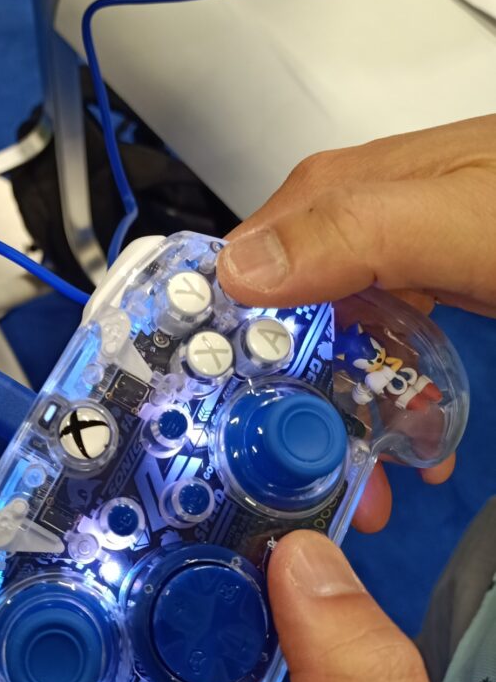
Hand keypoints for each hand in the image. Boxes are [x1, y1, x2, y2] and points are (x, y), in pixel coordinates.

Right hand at [217, 114, 495, 530]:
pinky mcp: (423, 278)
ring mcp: (386, 254)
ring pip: (332, 344)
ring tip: (372, 483)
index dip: (225, 355)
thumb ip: (350, 234)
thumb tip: (236, 274)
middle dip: (292, 406)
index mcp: (327, 198)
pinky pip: (381, 345)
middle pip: (282, 324)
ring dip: (342, 415)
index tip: (235, 429)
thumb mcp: (455, 219)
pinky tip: (415, 437)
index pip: (235, 280)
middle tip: (316, 480)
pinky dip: (389, 395)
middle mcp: (342, 226)